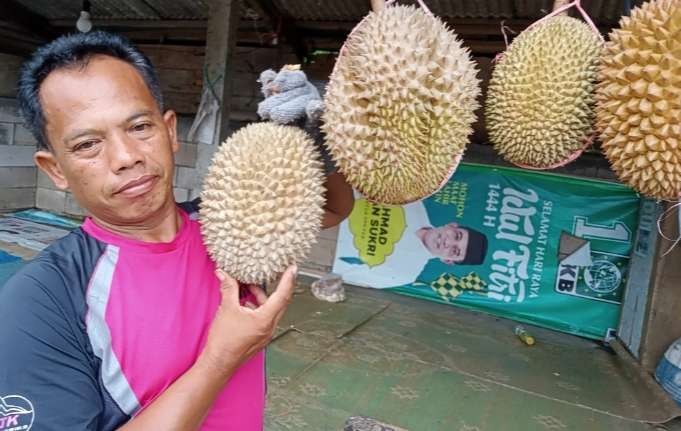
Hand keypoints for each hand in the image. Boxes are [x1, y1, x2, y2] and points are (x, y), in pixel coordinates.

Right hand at [196, 265, 296, 379]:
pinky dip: (257, 308)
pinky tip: (244, 304)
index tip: (293, 269)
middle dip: (273, 287)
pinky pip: (264, 318)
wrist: (218, 364)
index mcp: (266, 319)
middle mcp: (269, 327)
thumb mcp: (226, 309)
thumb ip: (228, 289)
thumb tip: (225, 275)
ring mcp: (265, 334)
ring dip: (261, 298)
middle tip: (272, 275)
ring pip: (270, 310)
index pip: (283, 295)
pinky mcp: (259, 337)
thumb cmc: (224, 342)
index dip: (288, 280)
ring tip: (247, 289)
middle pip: (279, 302)